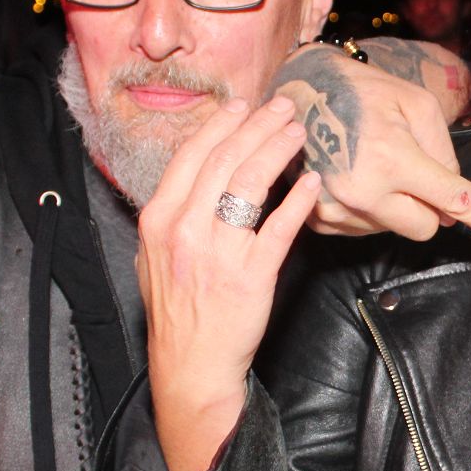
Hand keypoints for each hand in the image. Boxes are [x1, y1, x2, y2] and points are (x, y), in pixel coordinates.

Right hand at [138, 96, 324, 470]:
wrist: (190, 365)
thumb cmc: (178, 311)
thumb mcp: (157, 255)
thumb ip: (176, 213)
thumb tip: (202, 174)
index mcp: (159, 218)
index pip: (193, 155)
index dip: (222, 124)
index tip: (244, 106)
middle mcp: (185, 228)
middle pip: (226, 159)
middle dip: (258, 125)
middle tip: (284, 106)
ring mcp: (218, 251)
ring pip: (252, 182)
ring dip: (278, 148)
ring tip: (299, 132)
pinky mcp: (251, 274)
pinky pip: (279, 226)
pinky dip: (298, 199)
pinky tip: (312, 182)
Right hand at [273, 43, 470, 257]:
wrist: (300, 92)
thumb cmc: (366, 92)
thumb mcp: (417, 103)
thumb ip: (444, 152)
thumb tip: (453, 206)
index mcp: (393, 158)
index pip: (455, 201)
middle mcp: (364, 191)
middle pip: (425, 228)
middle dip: (429, 206)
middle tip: (410, 169)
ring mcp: (338, 209)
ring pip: (395, 231)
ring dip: (397, 206)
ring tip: (373, 164)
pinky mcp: (320, 220)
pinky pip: (366, 232)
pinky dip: (371, 211)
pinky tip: (355, 178)